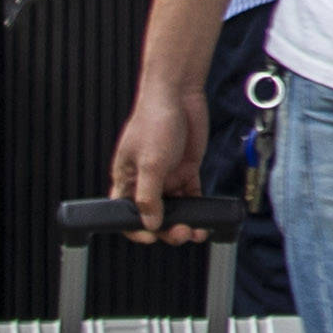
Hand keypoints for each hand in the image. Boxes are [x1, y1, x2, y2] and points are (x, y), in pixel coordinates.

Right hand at [110, 81, 210, 238]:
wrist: (179, 95)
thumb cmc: (154, 120)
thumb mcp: (150, 163)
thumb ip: (149, 196)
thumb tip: (150, 223)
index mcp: (126, 179)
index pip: (126, 213)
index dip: (136, 229)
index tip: (151, 237)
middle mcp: (146, 181)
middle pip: (153, 215)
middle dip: (166, 229)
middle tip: (182, 233)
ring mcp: (167, 176)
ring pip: (175, 209)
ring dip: (185, 222)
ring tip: (196, 231)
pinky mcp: (186, 170)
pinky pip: (192, 196)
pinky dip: (198, 209)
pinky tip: (206, 218)